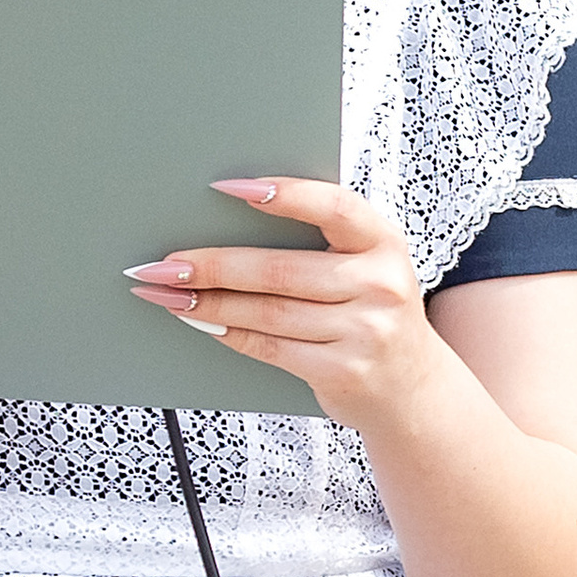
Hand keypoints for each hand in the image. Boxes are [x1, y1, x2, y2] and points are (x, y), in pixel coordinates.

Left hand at [125, 177, 438, 432]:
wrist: (413, 389)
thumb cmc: (373, 311)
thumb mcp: (367, 265)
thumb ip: (322, 239)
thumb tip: (228, 216)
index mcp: (384, 241)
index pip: (333, 206)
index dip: (282, 194)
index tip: (225, 187)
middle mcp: (380, 285)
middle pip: (279, 269)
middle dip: (212, 265)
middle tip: (164, 262)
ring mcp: (364, 332)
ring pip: (267, 312)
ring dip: (207, 303)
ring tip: (166, 294)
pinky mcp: (343, 372)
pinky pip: (271, 347)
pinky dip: (229, 333)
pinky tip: (200, 322)